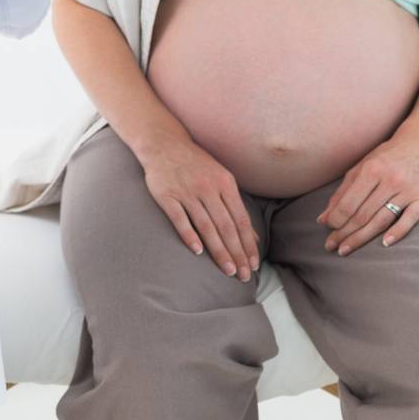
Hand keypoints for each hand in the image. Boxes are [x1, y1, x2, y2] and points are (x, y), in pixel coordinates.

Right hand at [141, 136, 260, 280]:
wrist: (165, 144)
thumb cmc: (197, 165)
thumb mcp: (222, 179)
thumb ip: (236, 207)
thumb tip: (254, 237)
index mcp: (225, 183)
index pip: (240, 220)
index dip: (248, 244)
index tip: (253, 265)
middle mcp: (207, 187)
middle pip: (226, 226)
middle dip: (236, 252)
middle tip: (243, 275)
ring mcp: (186, 191)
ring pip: (206, 226)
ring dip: (218, 250)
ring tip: (227, 270)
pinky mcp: (167, 196)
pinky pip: (180, 219)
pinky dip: (189, 235)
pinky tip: (198, 252)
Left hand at [315, 124, 418, 254]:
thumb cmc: (387, 156)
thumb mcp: (362, 166)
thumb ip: (343, 191)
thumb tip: (324, 217)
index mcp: (371, 169)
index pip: (349, 202)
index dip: (336, 219)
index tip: (326, 230)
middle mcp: (389, 180)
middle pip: (363, 214)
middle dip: (344, 233)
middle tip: (332, 246)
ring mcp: (407, 190)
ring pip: (382, 220)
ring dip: (362, 237)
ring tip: (346, 249)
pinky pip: (410, 219)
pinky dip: (397, 232)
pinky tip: (384, 243)